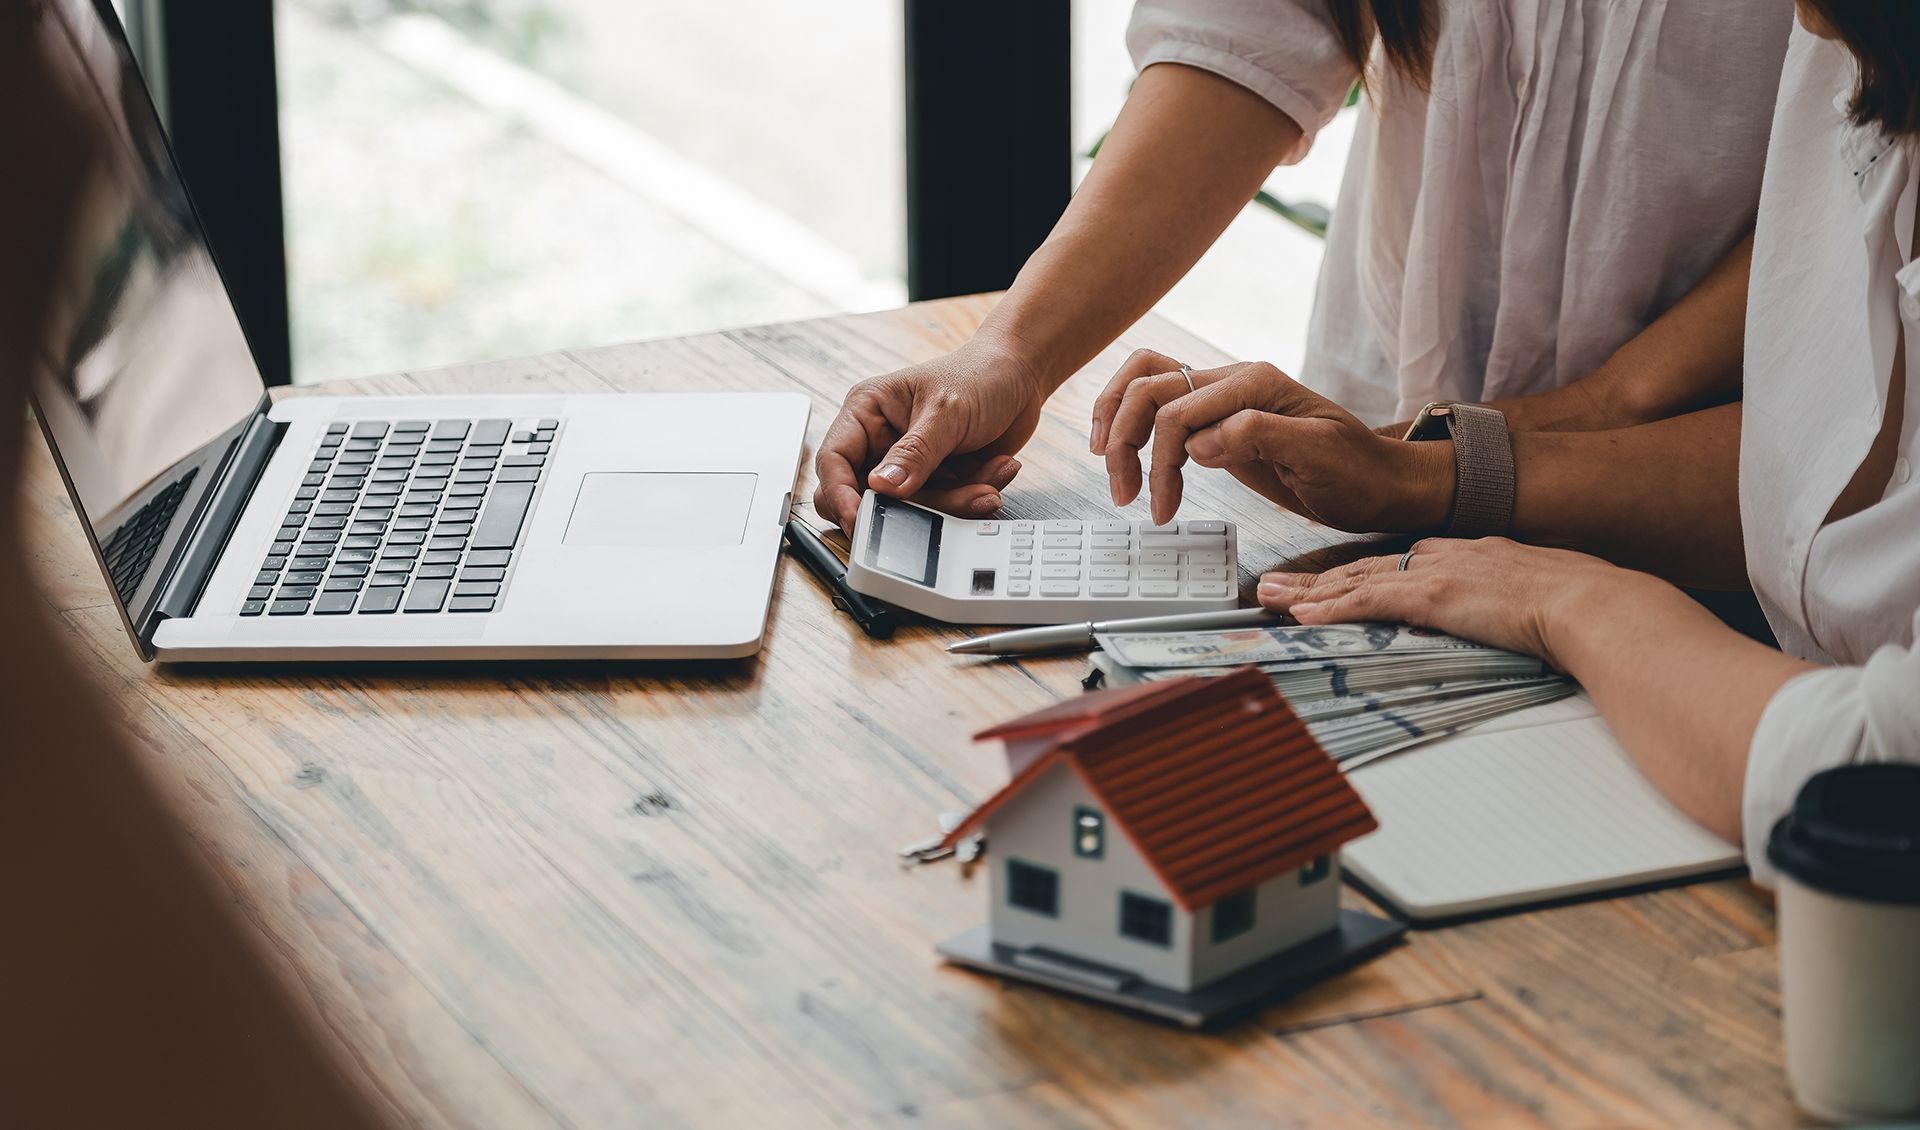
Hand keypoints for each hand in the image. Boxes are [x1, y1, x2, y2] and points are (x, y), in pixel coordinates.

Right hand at [813, 338, 1046, 532]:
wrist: (1021, 376)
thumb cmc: (979, 375)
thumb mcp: (945, 412)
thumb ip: (914, 454)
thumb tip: (882, 487)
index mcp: (867, 412)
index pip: (834, 460)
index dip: (841, 494)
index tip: (859, 519)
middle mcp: (881, 441)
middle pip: (868, 496)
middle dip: (908, 507)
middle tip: (940, 507)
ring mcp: (908, 465)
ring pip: (910, 510)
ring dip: (953, 504)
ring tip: (985, 484)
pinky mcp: (936, 481)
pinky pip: (942, 509)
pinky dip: (971, 498)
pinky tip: (993, 473)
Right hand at [1093, 354, 1453, 530]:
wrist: (1381, 483)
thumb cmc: (1358, 473)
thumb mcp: (1319, 456)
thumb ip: (1260, 436)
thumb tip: (1199, 443)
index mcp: (1254, 384)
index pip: (1178, 411)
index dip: (1159, 461)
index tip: (1162, 510)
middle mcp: (1233, 381)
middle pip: (1149, 389)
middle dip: (1123, 441)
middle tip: (1124, 495)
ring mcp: (1223, 398)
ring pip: (1146, 386)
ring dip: (1118, 427)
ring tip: (1118, 479)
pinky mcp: (1218, 421)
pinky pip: (1161, 405)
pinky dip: (1133, 425)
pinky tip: (1127, 456)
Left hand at [1255, 537, 1660, 666]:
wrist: (1594, 601)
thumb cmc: (1576, 603)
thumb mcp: (1528, 594)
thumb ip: (1498, 601)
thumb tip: (1495, 617)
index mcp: (1461, 554)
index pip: (1391, 564)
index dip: (1348, 575)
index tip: (1319, 582)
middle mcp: (1440, 556)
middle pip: (1359, 568)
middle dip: (1310, 580)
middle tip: (1269, 585)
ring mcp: (1435, 575)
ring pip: (1353, 582)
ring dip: (1305, 592)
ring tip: (1267, 598)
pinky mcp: (1435, 598)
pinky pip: (1370, 603)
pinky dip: (1332, 609)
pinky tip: (1303, 615)